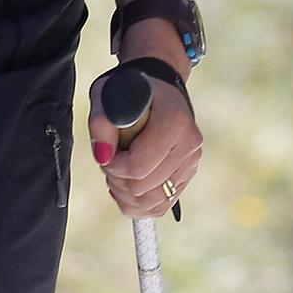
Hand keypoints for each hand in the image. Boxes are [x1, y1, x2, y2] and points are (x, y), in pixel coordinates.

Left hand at [87, 66, 201, 219]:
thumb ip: (100, 123)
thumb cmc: (129, 88)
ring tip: (120, 170)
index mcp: (174, 121)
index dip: (113, 167)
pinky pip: (160, 206)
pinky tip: (128, 184)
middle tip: (112, 157)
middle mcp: (189, 144)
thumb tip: (104, 157)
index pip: (137, 168)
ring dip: (126, 193)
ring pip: (151, 203)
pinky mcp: (188, 174)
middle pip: (142, 189)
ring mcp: (192, 161)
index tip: (106, 151)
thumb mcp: (106, 94)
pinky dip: (138, 204)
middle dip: (117, 179)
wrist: (156, 85)